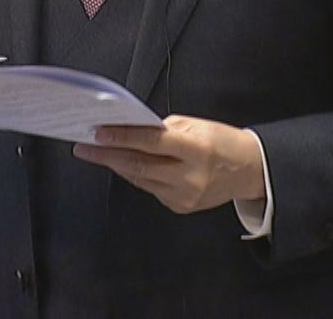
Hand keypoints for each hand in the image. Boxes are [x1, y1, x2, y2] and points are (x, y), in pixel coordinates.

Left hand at [72, 115, 265, 213]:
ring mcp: (185, 196)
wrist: (249, 171)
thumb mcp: (197, 125)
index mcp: (196, 149)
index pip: (151, 142)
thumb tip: (131, 131)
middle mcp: (190, 176)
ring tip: (98, 152)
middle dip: (106, 155)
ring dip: (117, 165)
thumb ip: (164, 129)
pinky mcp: (181, 207)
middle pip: (139, 165)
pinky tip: (126, 164)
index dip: (121, 137)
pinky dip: (137, 175)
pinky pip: (150, 189)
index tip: (97, 133)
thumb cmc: (222, 141)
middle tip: (83, 147)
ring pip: (140, 179)